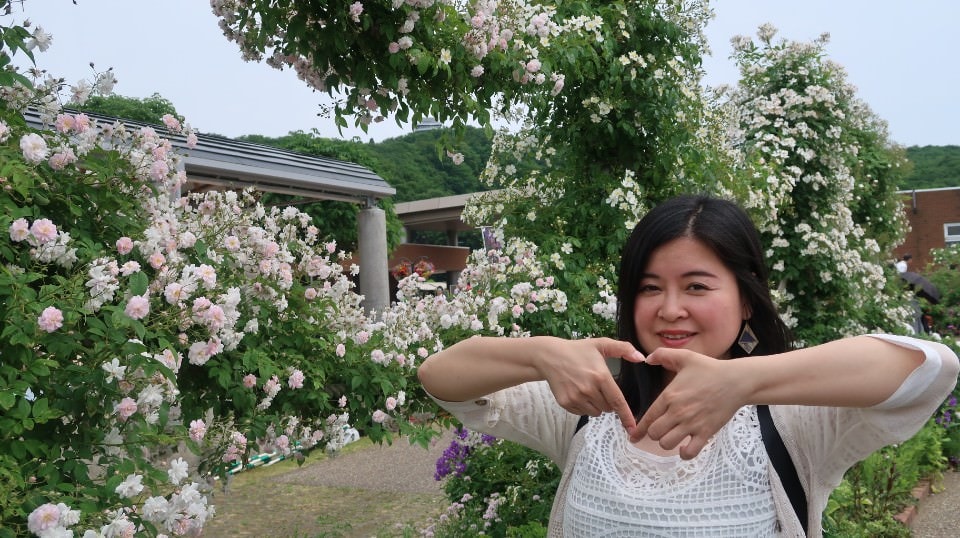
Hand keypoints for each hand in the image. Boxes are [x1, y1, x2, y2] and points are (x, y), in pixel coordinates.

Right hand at [538, 337, 644, 432]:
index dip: (626, 416)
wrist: (549, 357)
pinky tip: (577, 392)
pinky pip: (582, 413)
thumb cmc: (577, 350)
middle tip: (598, 386)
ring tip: (587, 388)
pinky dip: (584, 406)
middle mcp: (589, 389)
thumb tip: (641, 357)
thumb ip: (623, 348)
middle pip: (608, 408)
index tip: (633, 428)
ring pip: (596, 412)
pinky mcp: (566, 403)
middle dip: (607, 401)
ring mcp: (576, 398)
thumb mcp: (601, 344)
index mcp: (600, 376)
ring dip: (596, 405)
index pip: (617, 401)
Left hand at [631, 348, 748, 458]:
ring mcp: (692, 424)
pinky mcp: (706, 432)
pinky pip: (690, 452)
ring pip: (667, 444)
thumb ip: (663, 355)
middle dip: (654, 434)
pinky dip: (685, 453)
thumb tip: (646, 359)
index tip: (634, 437)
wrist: (735, 381)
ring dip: (667, 443)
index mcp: (669, 396)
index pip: (648, 417)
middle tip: (661, 429)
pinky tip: (684, 447)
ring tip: (672, 437)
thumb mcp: (685, 357)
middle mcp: (678, 412)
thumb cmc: (710, 369)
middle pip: (654, 434)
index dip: (638, 430)